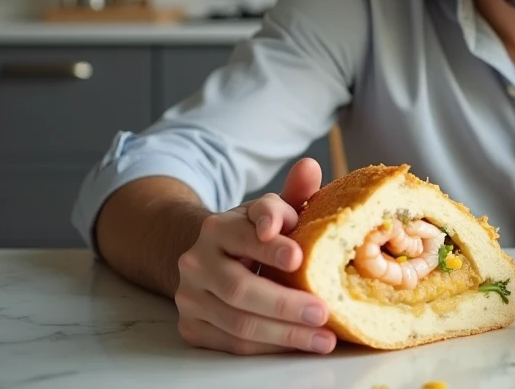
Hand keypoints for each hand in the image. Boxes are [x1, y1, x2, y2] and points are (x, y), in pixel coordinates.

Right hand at [175, 157, 334, 354]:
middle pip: (240, 289)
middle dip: (284, 304)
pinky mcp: (193, 327)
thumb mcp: (272, 211)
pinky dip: (269, 348)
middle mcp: (197, 262)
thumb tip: (310, 167)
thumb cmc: (253, 235)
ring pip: (238, 323)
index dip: (270, 248)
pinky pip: (233, 343)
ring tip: (322, 338)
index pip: (244, 236)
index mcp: (218, 228)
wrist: (208, 258)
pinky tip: (299, 345)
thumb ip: (294, 193)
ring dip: (284, 334)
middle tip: (322, 311)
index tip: (298, 258)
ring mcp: (191, 298)